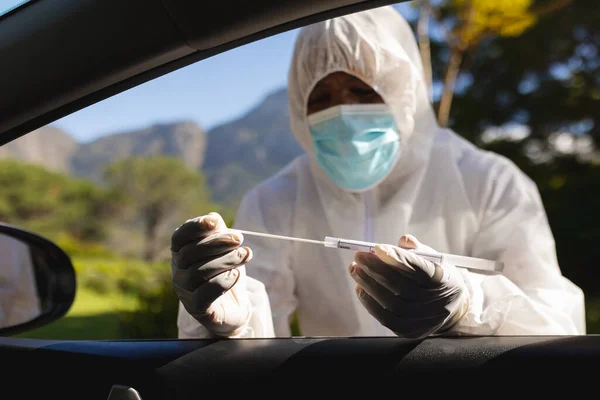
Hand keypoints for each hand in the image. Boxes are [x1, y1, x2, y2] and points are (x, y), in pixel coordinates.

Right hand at [171, 212, 252, 336]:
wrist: (234, 307)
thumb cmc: (225, 273)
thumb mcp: (224, 250)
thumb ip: (218, 234)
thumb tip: (213, 217)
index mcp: (181, 254)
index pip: (179, 237)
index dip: (194, 228)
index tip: (215, 222)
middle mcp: (178, 272)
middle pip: (190, 253)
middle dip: (217, 243)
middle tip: (239, 238)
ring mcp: (185, 292)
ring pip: (199, 272)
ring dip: (225, 260)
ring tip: (244, 255)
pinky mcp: (198, 308)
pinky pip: (205, 294)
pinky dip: (222, 282)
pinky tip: (235, 275)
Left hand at [349, 234, 469, 338]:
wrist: (449, 306)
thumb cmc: (434, 275)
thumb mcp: (432, 258)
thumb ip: (417, 249)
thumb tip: (403, 240)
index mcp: (444, 280)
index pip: (421, 270)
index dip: (398, 259)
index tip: (377, 248)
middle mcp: (437, 303)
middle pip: (402, 288)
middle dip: (376, 270)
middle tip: (359, 257)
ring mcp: (424, 320)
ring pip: (391, 304)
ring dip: (368, 285)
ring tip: (355, 269)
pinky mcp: (410, 331)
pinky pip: (386, 318)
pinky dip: (370, 303)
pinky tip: (360, 288)